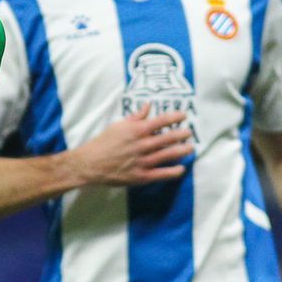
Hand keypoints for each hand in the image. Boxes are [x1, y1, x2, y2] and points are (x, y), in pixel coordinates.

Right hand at [68, 108, 194, 186]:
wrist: (90, 164)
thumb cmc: (104, 143)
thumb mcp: (118, 125)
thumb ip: (136, 117)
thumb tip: (148, 106)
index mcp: (136, 130)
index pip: (161, 120)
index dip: (175, 117)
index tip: (183, 115)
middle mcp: (142, 144)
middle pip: (169, 137)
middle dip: (182, 134)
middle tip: (189, 132)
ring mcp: (143, 161)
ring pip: (168, 155)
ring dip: (182, 151)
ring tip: (190, 148)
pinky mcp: (141, 176)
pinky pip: (161, 174)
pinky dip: (173, 172)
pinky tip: (181, 169)